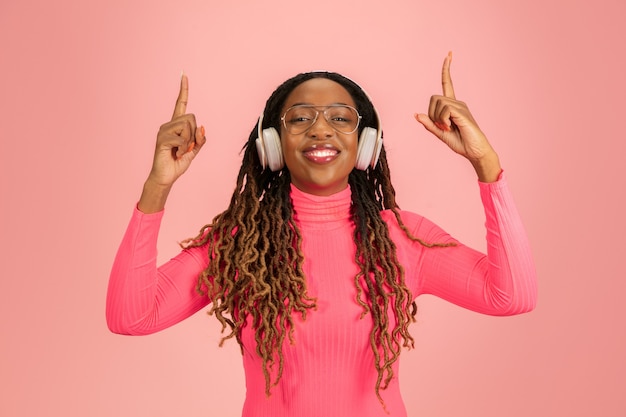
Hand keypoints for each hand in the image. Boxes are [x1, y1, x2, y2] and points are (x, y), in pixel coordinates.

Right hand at [147, 74, 206, 187]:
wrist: (166, 177)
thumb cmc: (178, 163)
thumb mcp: (194, 151)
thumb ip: (200, 139)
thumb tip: (202, 127)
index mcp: (176, 125)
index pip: (181, 104)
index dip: (183, 90)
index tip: (184, 75)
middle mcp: (168, 124)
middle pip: (192, 117)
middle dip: (194, 134)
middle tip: (186, 147)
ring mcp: (163, 130)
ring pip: (187, 126)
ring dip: (189, 141)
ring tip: (179, 150)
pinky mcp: (162, 138)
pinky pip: (182, 137)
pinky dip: (183, 147)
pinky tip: (175, 153)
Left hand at [414, 52, 500, 181]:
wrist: (475, 152)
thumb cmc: (461, 143)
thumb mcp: (440, 133)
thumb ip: (429, 124)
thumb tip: (416, 114)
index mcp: (452, 106)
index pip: (448, 83)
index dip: (446, 69)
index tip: (449, 54)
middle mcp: (457, 103)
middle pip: (433, 98)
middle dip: (431, 114)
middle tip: (440, 127)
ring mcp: (461, 107)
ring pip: (438, 104)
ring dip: (437, 119)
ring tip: (447, 128)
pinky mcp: (462, 113)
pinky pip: (445, 110)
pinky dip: (442, 121)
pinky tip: (449, 127)